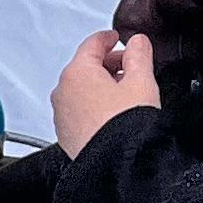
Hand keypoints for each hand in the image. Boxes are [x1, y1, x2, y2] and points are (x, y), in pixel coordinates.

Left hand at [53, 29, 158, 155]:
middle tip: (130, 66)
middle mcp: (63, 90)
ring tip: (126, 93)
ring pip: (81, 89)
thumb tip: (136, 42)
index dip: (108, 38)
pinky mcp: (65, 132)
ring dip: (101, 85)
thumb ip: (139, 56)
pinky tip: (113, 113)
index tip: (116, 38)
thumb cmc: (124, 126)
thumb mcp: (141, 82)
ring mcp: (61, 113)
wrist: (114, 165)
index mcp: (78, 72)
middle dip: (108, 64)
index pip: (92, 44)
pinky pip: (79, 109)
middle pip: (85, 66)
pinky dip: (94, 104)